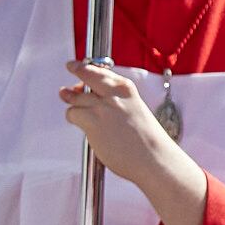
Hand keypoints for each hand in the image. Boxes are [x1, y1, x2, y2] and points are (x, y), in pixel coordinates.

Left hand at [62, 62, 183, 181]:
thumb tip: (92, 99)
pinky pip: (72, 113)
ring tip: (70, 102)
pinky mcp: (92, 122)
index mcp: (126, 89)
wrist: (154, 159)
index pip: (101, 71)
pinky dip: (73, 118)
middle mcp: (113, 94)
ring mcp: (101, 107)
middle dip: (75, 69)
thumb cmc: (147, 141)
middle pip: (85, 73)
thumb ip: (115, 102)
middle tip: (70, 70)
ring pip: (75, 97)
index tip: (77, 65)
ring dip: (72, 101)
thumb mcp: (135, 110)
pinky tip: (81, 123)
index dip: (86, 67)